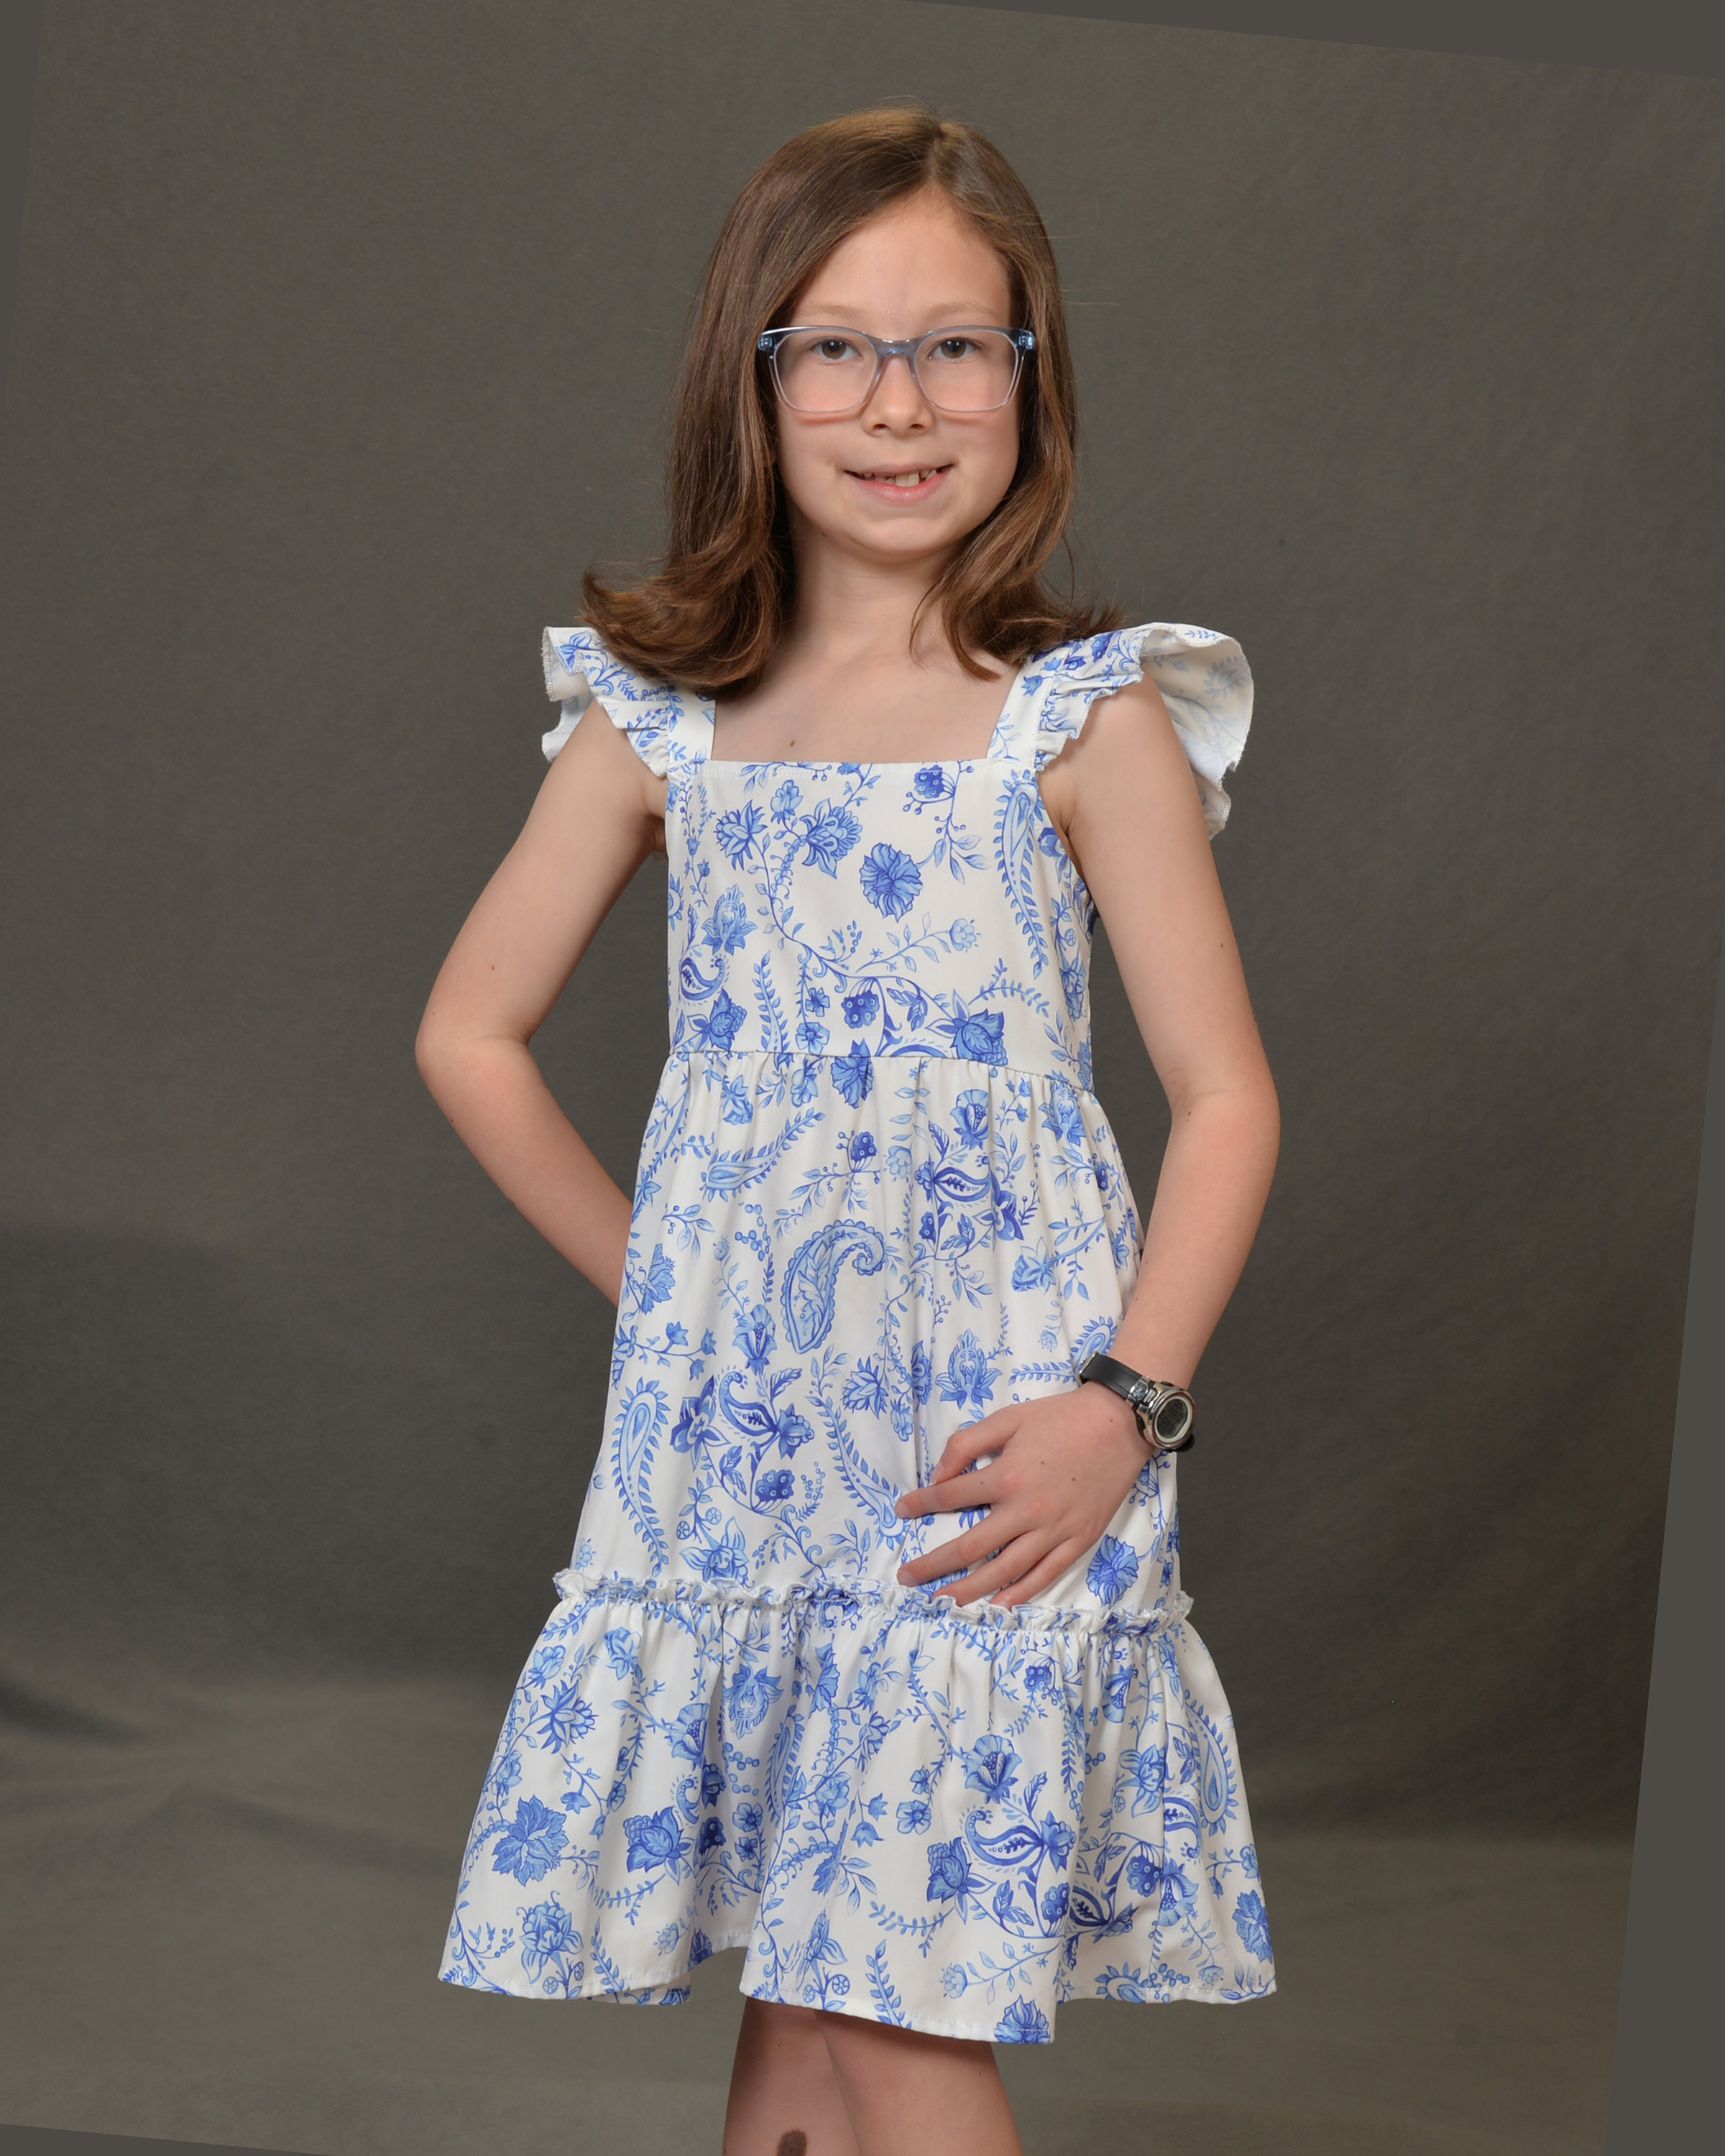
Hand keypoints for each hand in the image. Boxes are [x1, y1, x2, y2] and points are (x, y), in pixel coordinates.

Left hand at [893, 1384, 1148, 1608]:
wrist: (1119, 1424)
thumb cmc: (1060, 1418)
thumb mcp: (1007, 1418)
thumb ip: (967, 1443)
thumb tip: (938, 1475)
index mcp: (1006, 1477)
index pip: (950, 1497)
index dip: (921, 1504)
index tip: (902, 1510)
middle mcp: (1026, 1511)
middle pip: (970, 1546)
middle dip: (933, 1565)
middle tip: (906, 1577)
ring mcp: (1054, 1531)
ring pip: (1004, 1570)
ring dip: (970, 1589)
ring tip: (944, 1600)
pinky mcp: (1078, 1541)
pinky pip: (1045, 1574)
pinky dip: (1020, 1592)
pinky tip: (999, 1603)